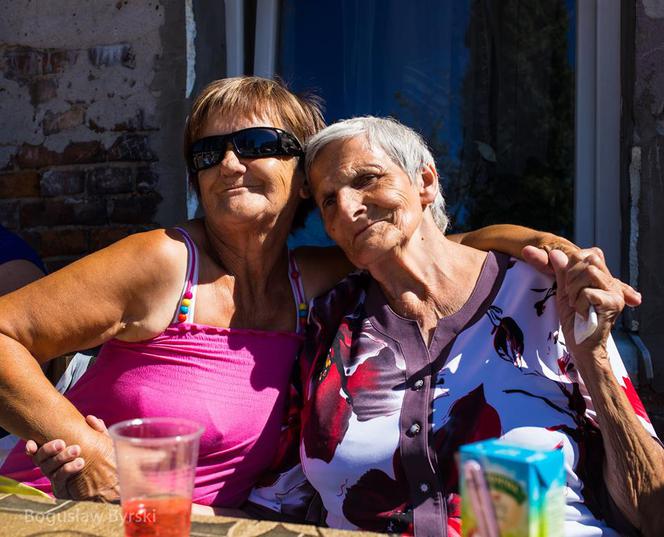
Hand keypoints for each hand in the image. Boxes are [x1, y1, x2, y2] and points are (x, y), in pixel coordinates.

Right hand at [26, 415, 117, 500]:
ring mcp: (57, 480)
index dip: (32, 447)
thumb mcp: (103, 442)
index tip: (32, 443)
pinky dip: (66, 471)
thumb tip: (89, 418)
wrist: (116, 482)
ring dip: (60, 458)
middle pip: (41, 458)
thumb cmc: (107, 459)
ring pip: (48, 469)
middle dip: (48, 449)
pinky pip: (58, 482)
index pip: (39, 450)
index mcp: (58, 454)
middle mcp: (54, 467)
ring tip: (77, 450)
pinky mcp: (63, 491)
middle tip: (62, 443)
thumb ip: (97, 430)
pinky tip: (79, 464)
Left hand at [548, 248, 624, 362]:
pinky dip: (579, 303)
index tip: (568, 283)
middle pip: (591, 259)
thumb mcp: (564, 292)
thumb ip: (561, 272)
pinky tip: (582, 313)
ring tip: (576, 304)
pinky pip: (589, 292)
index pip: (592, 254)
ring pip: (590, 272)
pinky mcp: (613, 304)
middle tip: (570, 294)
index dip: (574, 263)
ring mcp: (615, 293)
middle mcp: (612, 284)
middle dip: (572, 275)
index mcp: (603, 279)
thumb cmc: (574, 321)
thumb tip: (555, 252)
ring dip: (575, 289)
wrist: (581, 346)